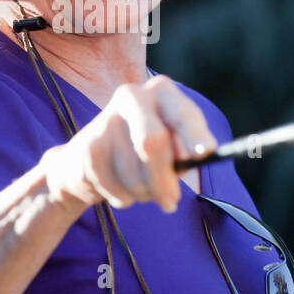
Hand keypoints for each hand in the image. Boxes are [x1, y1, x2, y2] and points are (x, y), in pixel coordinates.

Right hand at [41, 76, 218, 214]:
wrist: (87, 160)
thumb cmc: (144, 152)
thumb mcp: (172, 146)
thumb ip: (186, 150)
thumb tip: (199, 156)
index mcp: (162, 91)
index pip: (182, 113)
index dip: (194, 133)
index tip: (206, 153)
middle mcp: (132, 96)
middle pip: (153, 141)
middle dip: (163, 179)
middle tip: (170, 202)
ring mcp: (106, 119)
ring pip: (134, 172)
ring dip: (143, 193)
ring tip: (141, 188)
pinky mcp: (88, 146)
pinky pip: (114, 186)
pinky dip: (123, 198)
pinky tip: (119, 187)